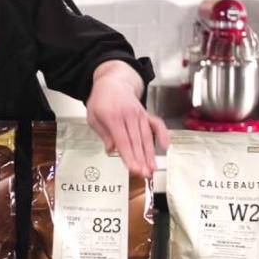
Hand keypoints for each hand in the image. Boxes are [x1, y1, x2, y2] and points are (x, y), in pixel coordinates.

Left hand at [86, 61, 169, 177]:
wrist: (113, 83)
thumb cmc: (101, 101)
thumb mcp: (93, 117)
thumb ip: (103, 134)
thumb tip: (112, 149)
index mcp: (112, 116)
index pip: (122, 141)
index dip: (129, 156)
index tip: (134, 169)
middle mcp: (129, 115)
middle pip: (136, 141)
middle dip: (141, 160)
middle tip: (145, 175)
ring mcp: (139, 114)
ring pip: (146, 136)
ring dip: (150, 154)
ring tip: (152, 169)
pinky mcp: (146, 114)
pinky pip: (157, 124)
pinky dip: (163, 134)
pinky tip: (165, 146)